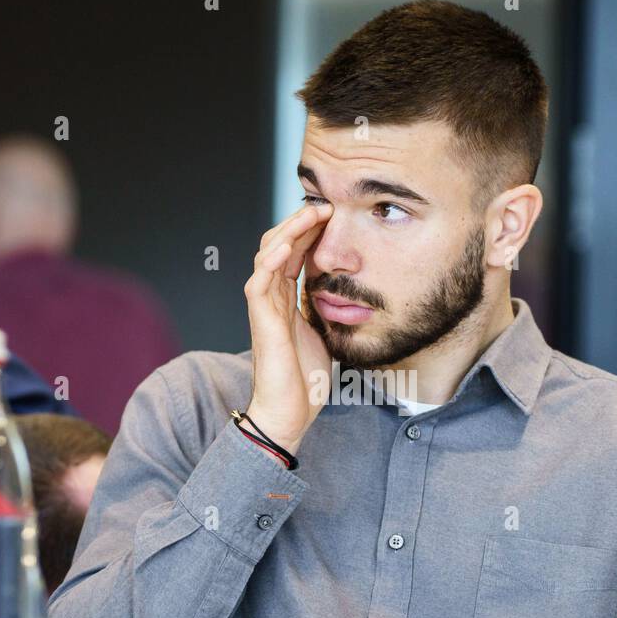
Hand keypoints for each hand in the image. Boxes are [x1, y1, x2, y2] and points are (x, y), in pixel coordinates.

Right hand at [243, 203, 333, 454]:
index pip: (295, 253)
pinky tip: (288, 244)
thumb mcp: (327, 336)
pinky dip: (272, 259)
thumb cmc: (307, 382)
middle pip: (280, 244)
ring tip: (312, 213)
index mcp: (287, 300)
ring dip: (289, 230)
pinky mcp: (260, 319)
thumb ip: (332, 312)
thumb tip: (357, 297)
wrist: (289, 414)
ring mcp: (264, 306)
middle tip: (326, 204)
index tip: (334, 213)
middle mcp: (272, 297)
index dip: (310, 231)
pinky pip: (260, 281)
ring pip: (268, 254)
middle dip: (301, 222)